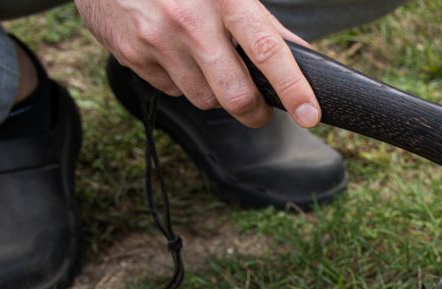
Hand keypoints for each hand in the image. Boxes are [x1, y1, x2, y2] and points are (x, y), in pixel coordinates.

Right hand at [75, 0, 319, 128]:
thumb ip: (263, 24)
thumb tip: (302, 58)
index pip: (267, 50)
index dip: (292, 88)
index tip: (309, 114)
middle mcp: (190, 20)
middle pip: (235, 94)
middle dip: (253, 111)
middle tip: (260, 109)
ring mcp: (157, 39)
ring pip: (204, 99)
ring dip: (215, 93)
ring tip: (209, 65)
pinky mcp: (132, 54)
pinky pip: (172, 90)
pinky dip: (182, 81)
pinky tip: (176, 54)